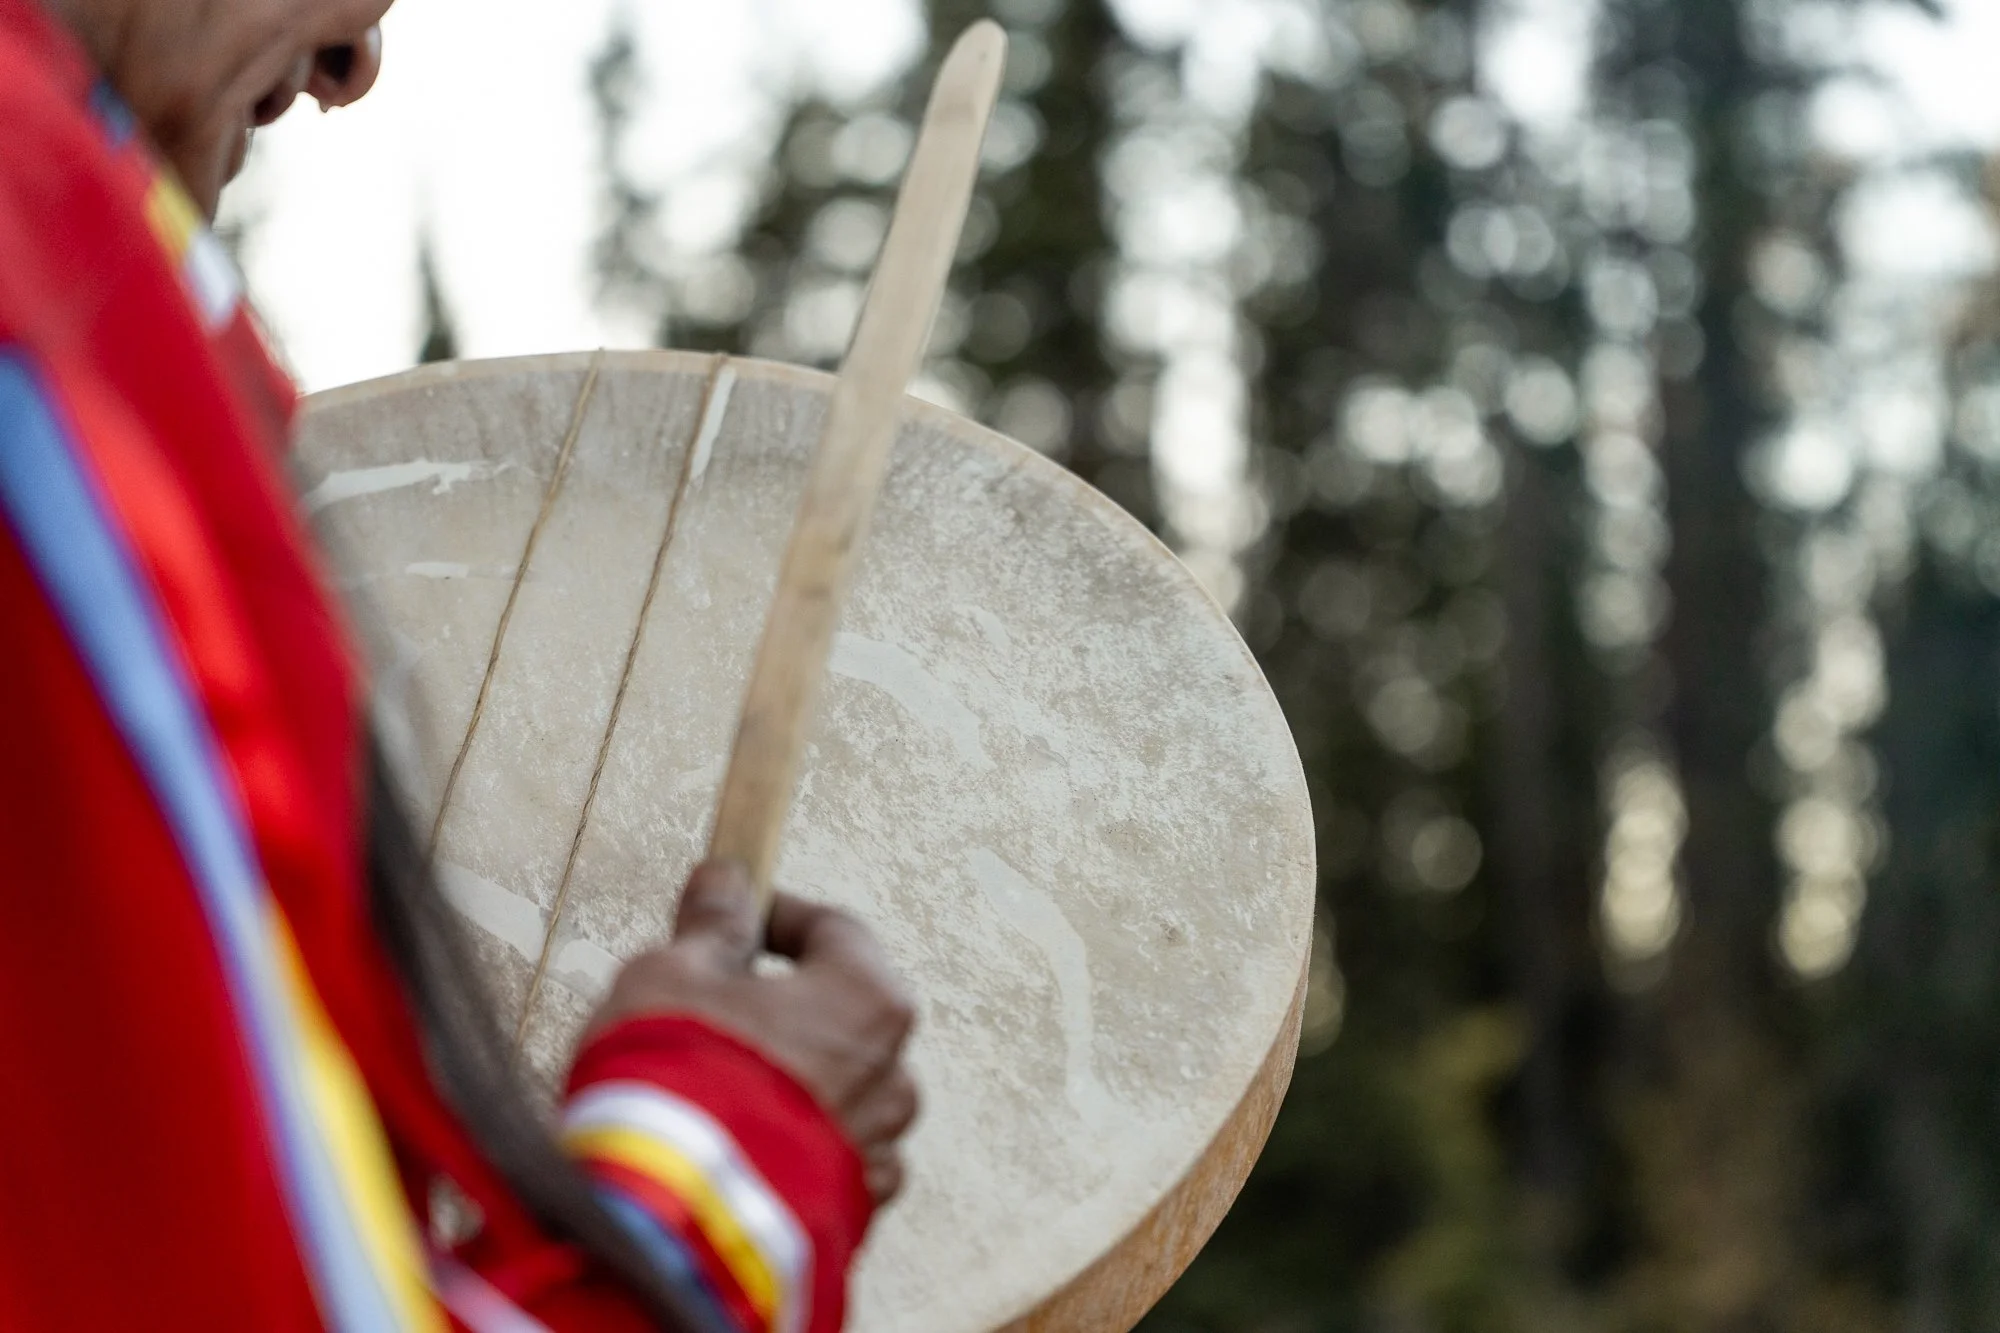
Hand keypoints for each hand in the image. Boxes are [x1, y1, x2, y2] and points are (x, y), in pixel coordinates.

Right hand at [587, 861, 920, 1202]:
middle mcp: (891, 1076)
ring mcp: (876, 1152)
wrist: (669, 1221)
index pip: (838, 932)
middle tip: (719, 1007)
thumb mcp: (673, 975)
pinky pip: (830, 1161)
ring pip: (844, 1096)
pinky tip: (737, 1145)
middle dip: (787, 1006)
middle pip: (847, 1017)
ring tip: (720, 1087)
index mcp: (866, 1001)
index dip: (782, 918)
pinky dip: (794, 1147)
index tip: (739, 917)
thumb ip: (712, 927)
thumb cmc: (677, 1078)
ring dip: (794, 1083)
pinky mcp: (851, 1213)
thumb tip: (728, 881)